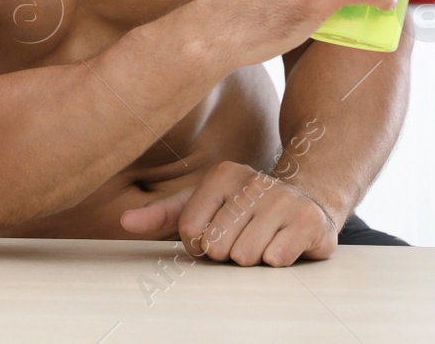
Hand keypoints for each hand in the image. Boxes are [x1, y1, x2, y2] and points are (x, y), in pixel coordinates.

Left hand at [119, 160, 339, 266]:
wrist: (308, 198)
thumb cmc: (244, 207)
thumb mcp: (201, 205)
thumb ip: (163, 214)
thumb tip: (125, 221)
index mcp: (222, 175)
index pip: (191, 230)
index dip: (199, 245)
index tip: (214, 234)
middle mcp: (253, 181)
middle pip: (218, 246)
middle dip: (227, 253)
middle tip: (242, 237)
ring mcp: (284, 200)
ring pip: (246, 256)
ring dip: (252, 258)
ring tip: (263, 239)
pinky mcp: (309, 222)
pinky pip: (276, 260)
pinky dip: (278, 260)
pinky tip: (284, 242)